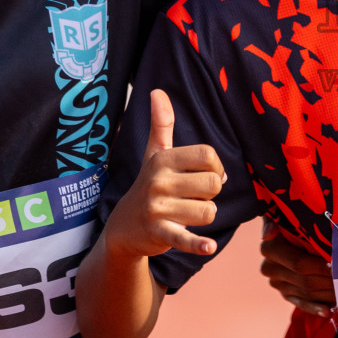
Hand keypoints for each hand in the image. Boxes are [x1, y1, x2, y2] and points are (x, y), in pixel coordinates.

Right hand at [102, 89, 225, 259]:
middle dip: (210, 194)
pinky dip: (198, 244)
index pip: (208, 155)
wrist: (122, 230)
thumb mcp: (153, 155)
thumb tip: (157, 91)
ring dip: (204, 216)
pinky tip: (207, 247)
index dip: (215, 168)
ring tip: (186, 214)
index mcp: (163, 160)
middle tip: (193, 198)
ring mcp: (157, 208)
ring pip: (209, 211)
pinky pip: (185, 238)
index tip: (205, 176)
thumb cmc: (148, 186)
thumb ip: (160, 125)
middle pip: (213, 184)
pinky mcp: (159, 234)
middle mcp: (158, 181)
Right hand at [259, 219, 333, 317]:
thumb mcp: (282, 214)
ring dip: (327, 293)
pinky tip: (328, 310)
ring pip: (306, 292)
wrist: (287, 232)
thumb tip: (269, 234)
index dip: (321, 266)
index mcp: (269, 249)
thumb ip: (274, 221)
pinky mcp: (286, 294)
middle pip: (305, 279)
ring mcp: (277, 284)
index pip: (299, 263)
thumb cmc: (291, 220)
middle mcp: (269, 268)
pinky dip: (316, 308)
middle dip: (329, 280)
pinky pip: (301, 304)